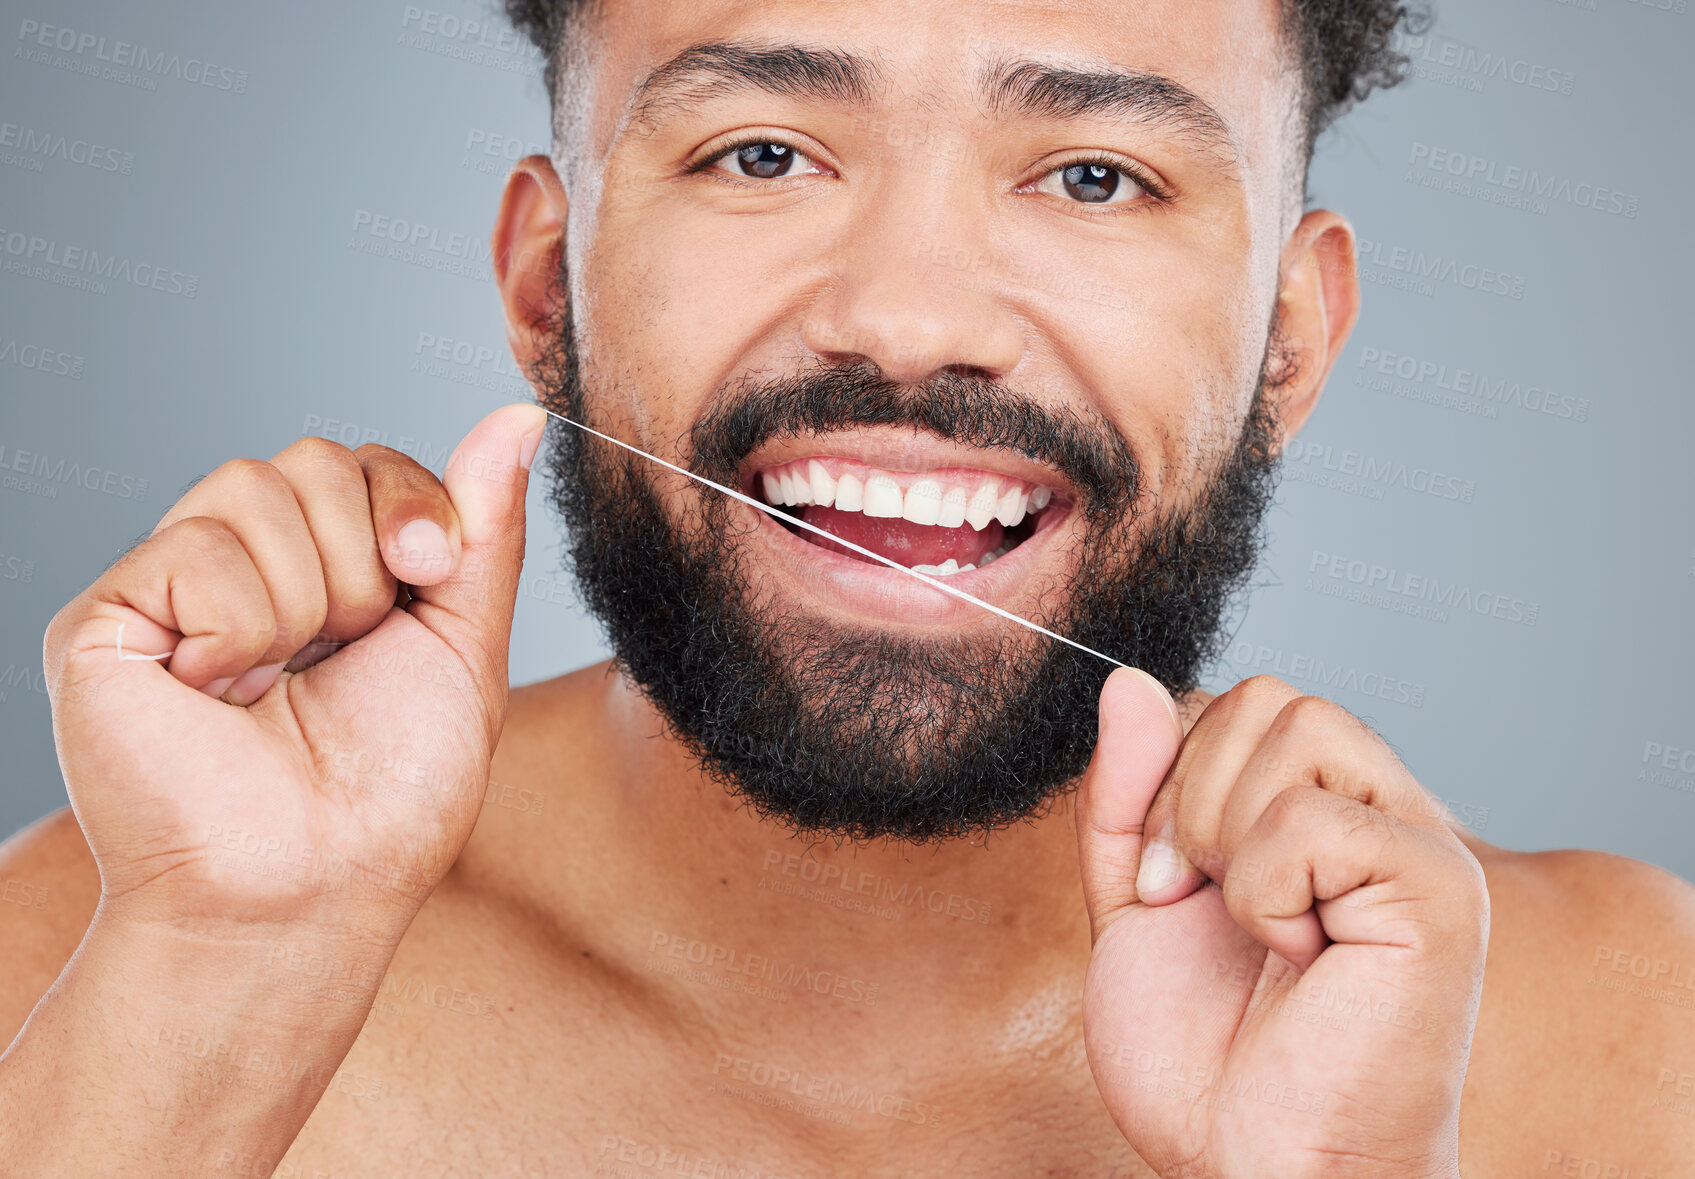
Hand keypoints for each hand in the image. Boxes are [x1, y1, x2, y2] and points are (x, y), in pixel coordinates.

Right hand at [43, 403, 546, 939]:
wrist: (314, 887)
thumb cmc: (389, 795)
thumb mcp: (462, 646)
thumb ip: (484, 531)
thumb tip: (521, 416)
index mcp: (324, 573)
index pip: (364, 462)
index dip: (412, 504)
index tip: (426, 574)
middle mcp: (243, 569)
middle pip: (314, 460)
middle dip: (363, 559)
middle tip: (343, 651)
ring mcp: (170, 590)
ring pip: (253, 484)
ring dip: (307, 597)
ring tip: (281, 682)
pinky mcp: (105, 619)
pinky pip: (194, 546)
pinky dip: (238, 628)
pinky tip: (221, 692)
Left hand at [1075, 672, 1488, 1178]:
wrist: (1252, 1166)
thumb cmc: (1206, 1058)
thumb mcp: (1130, 902)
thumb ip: (1124, 794)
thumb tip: (1128, 682)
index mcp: (1315, 809)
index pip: (1232, 702)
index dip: (1167, 779)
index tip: (1165, 885)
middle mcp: (1377, 811)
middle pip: (1264, 696)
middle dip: (1190, 801)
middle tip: (1202, 905)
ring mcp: (1417, 844)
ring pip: (1295, 724)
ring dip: (1226, 839)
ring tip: (1256, 929)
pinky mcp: (1439, 889)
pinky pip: (1308, 816)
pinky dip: (1264, 892)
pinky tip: (1299, 956)